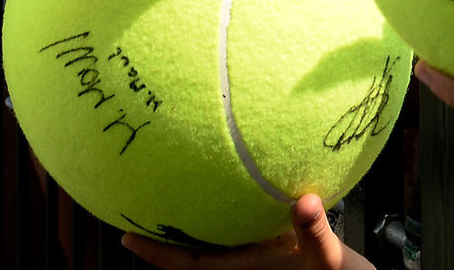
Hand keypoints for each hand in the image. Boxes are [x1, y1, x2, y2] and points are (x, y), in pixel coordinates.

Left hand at [122, 193, 365, 269]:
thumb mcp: (328, 258)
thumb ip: (313, 231)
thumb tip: (305, 202)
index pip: (188, 264)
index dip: (155, 253)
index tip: (125, 237)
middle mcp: (240, 264)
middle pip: (188, 253)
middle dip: (159, 235)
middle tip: (130, 206)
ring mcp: (251, 256)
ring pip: (206, 243)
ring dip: (183, 225)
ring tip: (160, 196)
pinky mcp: (266, 247)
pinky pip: (228, 232)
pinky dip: (212, 216)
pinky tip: (213, 191)